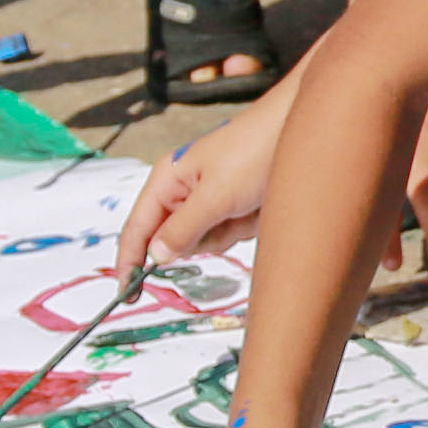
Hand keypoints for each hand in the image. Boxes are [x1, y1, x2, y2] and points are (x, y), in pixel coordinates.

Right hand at [118, 87, 289, 268]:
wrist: (299, 134)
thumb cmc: (255, 149)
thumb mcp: (215, 196)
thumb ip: (183, 229)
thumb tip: (155, 256)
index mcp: (168, 180)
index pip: (138, 229)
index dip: (129, 261)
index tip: (127, 293)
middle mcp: (185, 191)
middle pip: (177, 241)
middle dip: (204, 237)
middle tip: (227, 214)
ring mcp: (212, 201)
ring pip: (208, 242)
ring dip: (231, 231)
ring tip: (248, 203)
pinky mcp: (235, 208)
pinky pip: (232, 235)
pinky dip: (247, 228)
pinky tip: (259, 206)